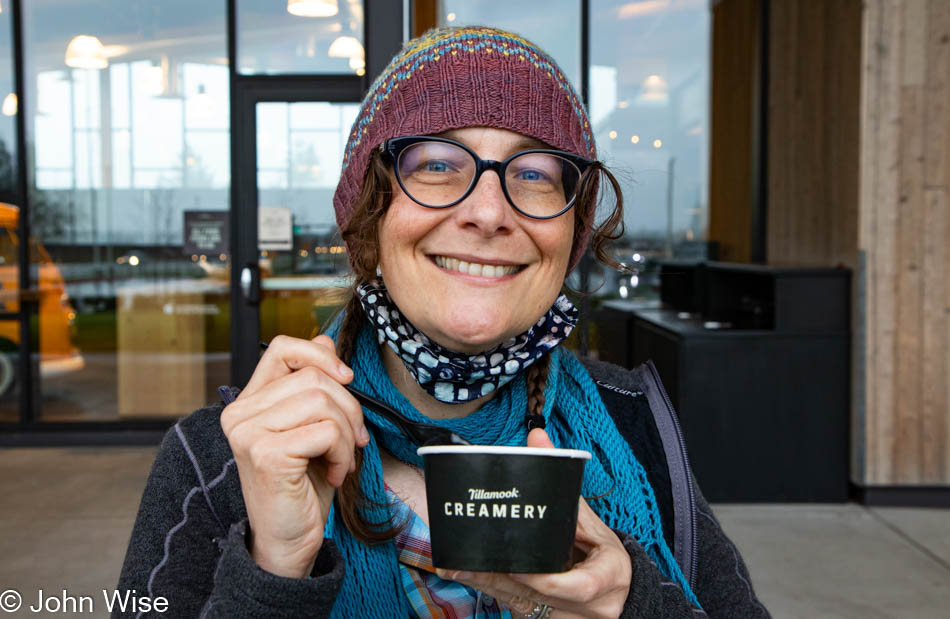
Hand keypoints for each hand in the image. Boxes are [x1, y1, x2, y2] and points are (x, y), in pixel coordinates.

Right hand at [220, 335, 369, 578]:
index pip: (282, 349)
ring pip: (323, 401)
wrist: (288, 540)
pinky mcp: (266, 453)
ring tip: (342, 458)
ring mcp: (249, 433)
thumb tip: (324, 339)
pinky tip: (335, 473)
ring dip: (348, 433)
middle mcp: (240, 414)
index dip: (319, 354)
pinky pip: (326, 430)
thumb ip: (312, 385)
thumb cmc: (302, 486)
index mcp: (250, 402)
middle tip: (354, 439)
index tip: (347, 377)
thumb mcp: (312, 428)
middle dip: (349, 407)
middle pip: (314, 377)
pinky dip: (343, 452)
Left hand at [437, 428, 631, 618]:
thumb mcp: (592, 521)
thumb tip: (537, 436)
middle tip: (466, 563)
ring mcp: (568, 618)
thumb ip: (563, 481)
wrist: (618, 593)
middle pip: (541, 596)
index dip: (549, 582)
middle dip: (501, 580)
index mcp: (609, 576)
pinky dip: (495, 593)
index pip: (582, 586)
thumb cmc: (603, 554)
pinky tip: (468, 579)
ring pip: (524, 605)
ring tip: (456, 568)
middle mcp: (591, 606)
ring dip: (489, 587)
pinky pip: (519, 609)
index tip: (520, 569)